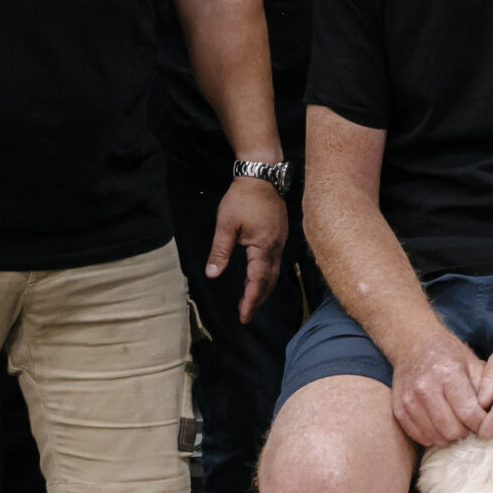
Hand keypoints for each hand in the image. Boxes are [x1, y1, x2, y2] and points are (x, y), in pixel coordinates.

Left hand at [208, 176, 291, 322]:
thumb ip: (220, 251)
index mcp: (263, 246)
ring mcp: (280, 241)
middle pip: (270, 280)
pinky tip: (259, 277)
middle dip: (258, 299)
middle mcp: (276, 247)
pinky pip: (275, 262)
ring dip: (263, 289)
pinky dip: (267, 275)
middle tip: (246, 315)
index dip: (251, 299)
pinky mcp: (280, 235)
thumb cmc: (242, 199)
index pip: (258, 280)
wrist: (261, 176)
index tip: (244, 316)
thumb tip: (212, 275)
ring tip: (252, 301)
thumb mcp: (226, 225)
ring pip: (274, 272)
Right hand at [387, 328, 491, 447]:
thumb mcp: (471, 363)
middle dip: (466, 431)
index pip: (469, 413)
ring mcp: (410, 400)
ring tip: (456, 424)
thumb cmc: (448, 355)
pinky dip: (433, 435)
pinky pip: (420, 436)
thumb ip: (486, 388)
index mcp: (448, 374)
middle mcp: (426, 388)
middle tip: (470, 424)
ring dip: (450, 436)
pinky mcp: (399, 410)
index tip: (488, 424)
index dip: (483, 424)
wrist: (413, 344)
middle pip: (452, 430)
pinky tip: (440, 424)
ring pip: (436, 437)